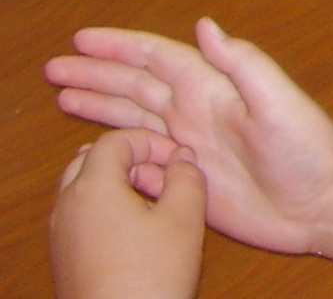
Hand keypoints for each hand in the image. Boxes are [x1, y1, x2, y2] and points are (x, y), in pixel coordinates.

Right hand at [47, 20, 332, 264]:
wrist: (323, 203)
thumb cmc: (310, 147)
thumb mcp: (278, 100)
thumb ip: (242, 63)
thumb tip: (204, 24)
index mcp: (214, 88)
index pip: (157, 59)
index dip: (120, 47)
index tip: (82, 39)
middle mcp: (197, 112)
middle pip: (135, 87)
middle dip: (95, 76)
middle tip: (54, 68)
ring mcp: (191, 146)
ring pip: (132, 120)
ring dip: (98, 107)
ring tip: (63, 96)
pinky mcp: (189, 181)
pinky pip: (141, 161)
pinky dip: (116, 152)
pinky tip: (92, 149)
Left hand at [50, 129, 206, 298]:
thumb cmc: (150, 277)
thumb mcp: (185, 217)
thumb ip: (187, 176)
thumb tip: (181, 158)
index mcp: (92, 188)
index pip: (114, 141)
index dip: (150, 141)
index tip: (178, 159)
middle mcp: (66, 206)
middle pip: (91, 160)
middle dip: (129, 159)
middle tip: (162, 175)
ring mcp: (60, 234)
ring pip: (82, 189)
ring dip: (116, 184)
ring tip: (152, 203)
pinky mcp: (63, 257)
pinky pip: (80, 215)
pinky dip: (105, 208)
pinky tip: (136, 231)